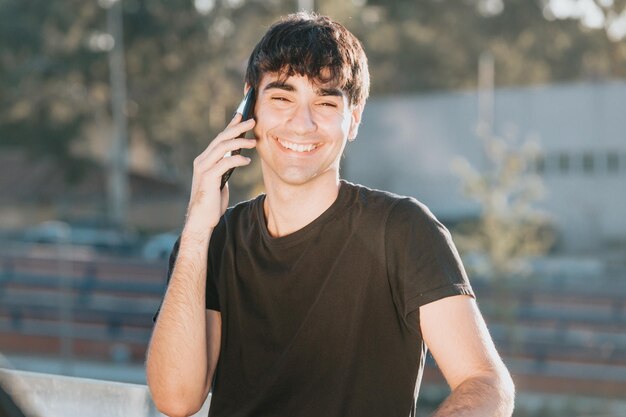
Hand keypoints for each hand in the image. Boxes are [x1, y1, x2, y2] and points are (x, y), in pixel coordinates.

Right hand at [185, 113, 255, 232]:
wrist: (201, 220)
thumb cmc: (212, 202)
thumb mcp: (220, 180)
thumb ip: (224, 168)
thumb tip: (237, 157)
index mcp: (204, 160)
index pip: (218, 138)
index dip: (230, 126)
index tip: (242, 116)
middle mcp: (202, 161)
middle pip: (221, 139)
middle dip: (237, 128)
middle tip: (252, 121)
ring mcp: (203, 169)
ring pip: (222, 148)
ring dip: (239, 142)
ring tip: (254, 141)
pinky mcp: (208, 178)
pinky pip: (225, 163)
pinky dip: (237, 160)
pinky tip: (248, 161)